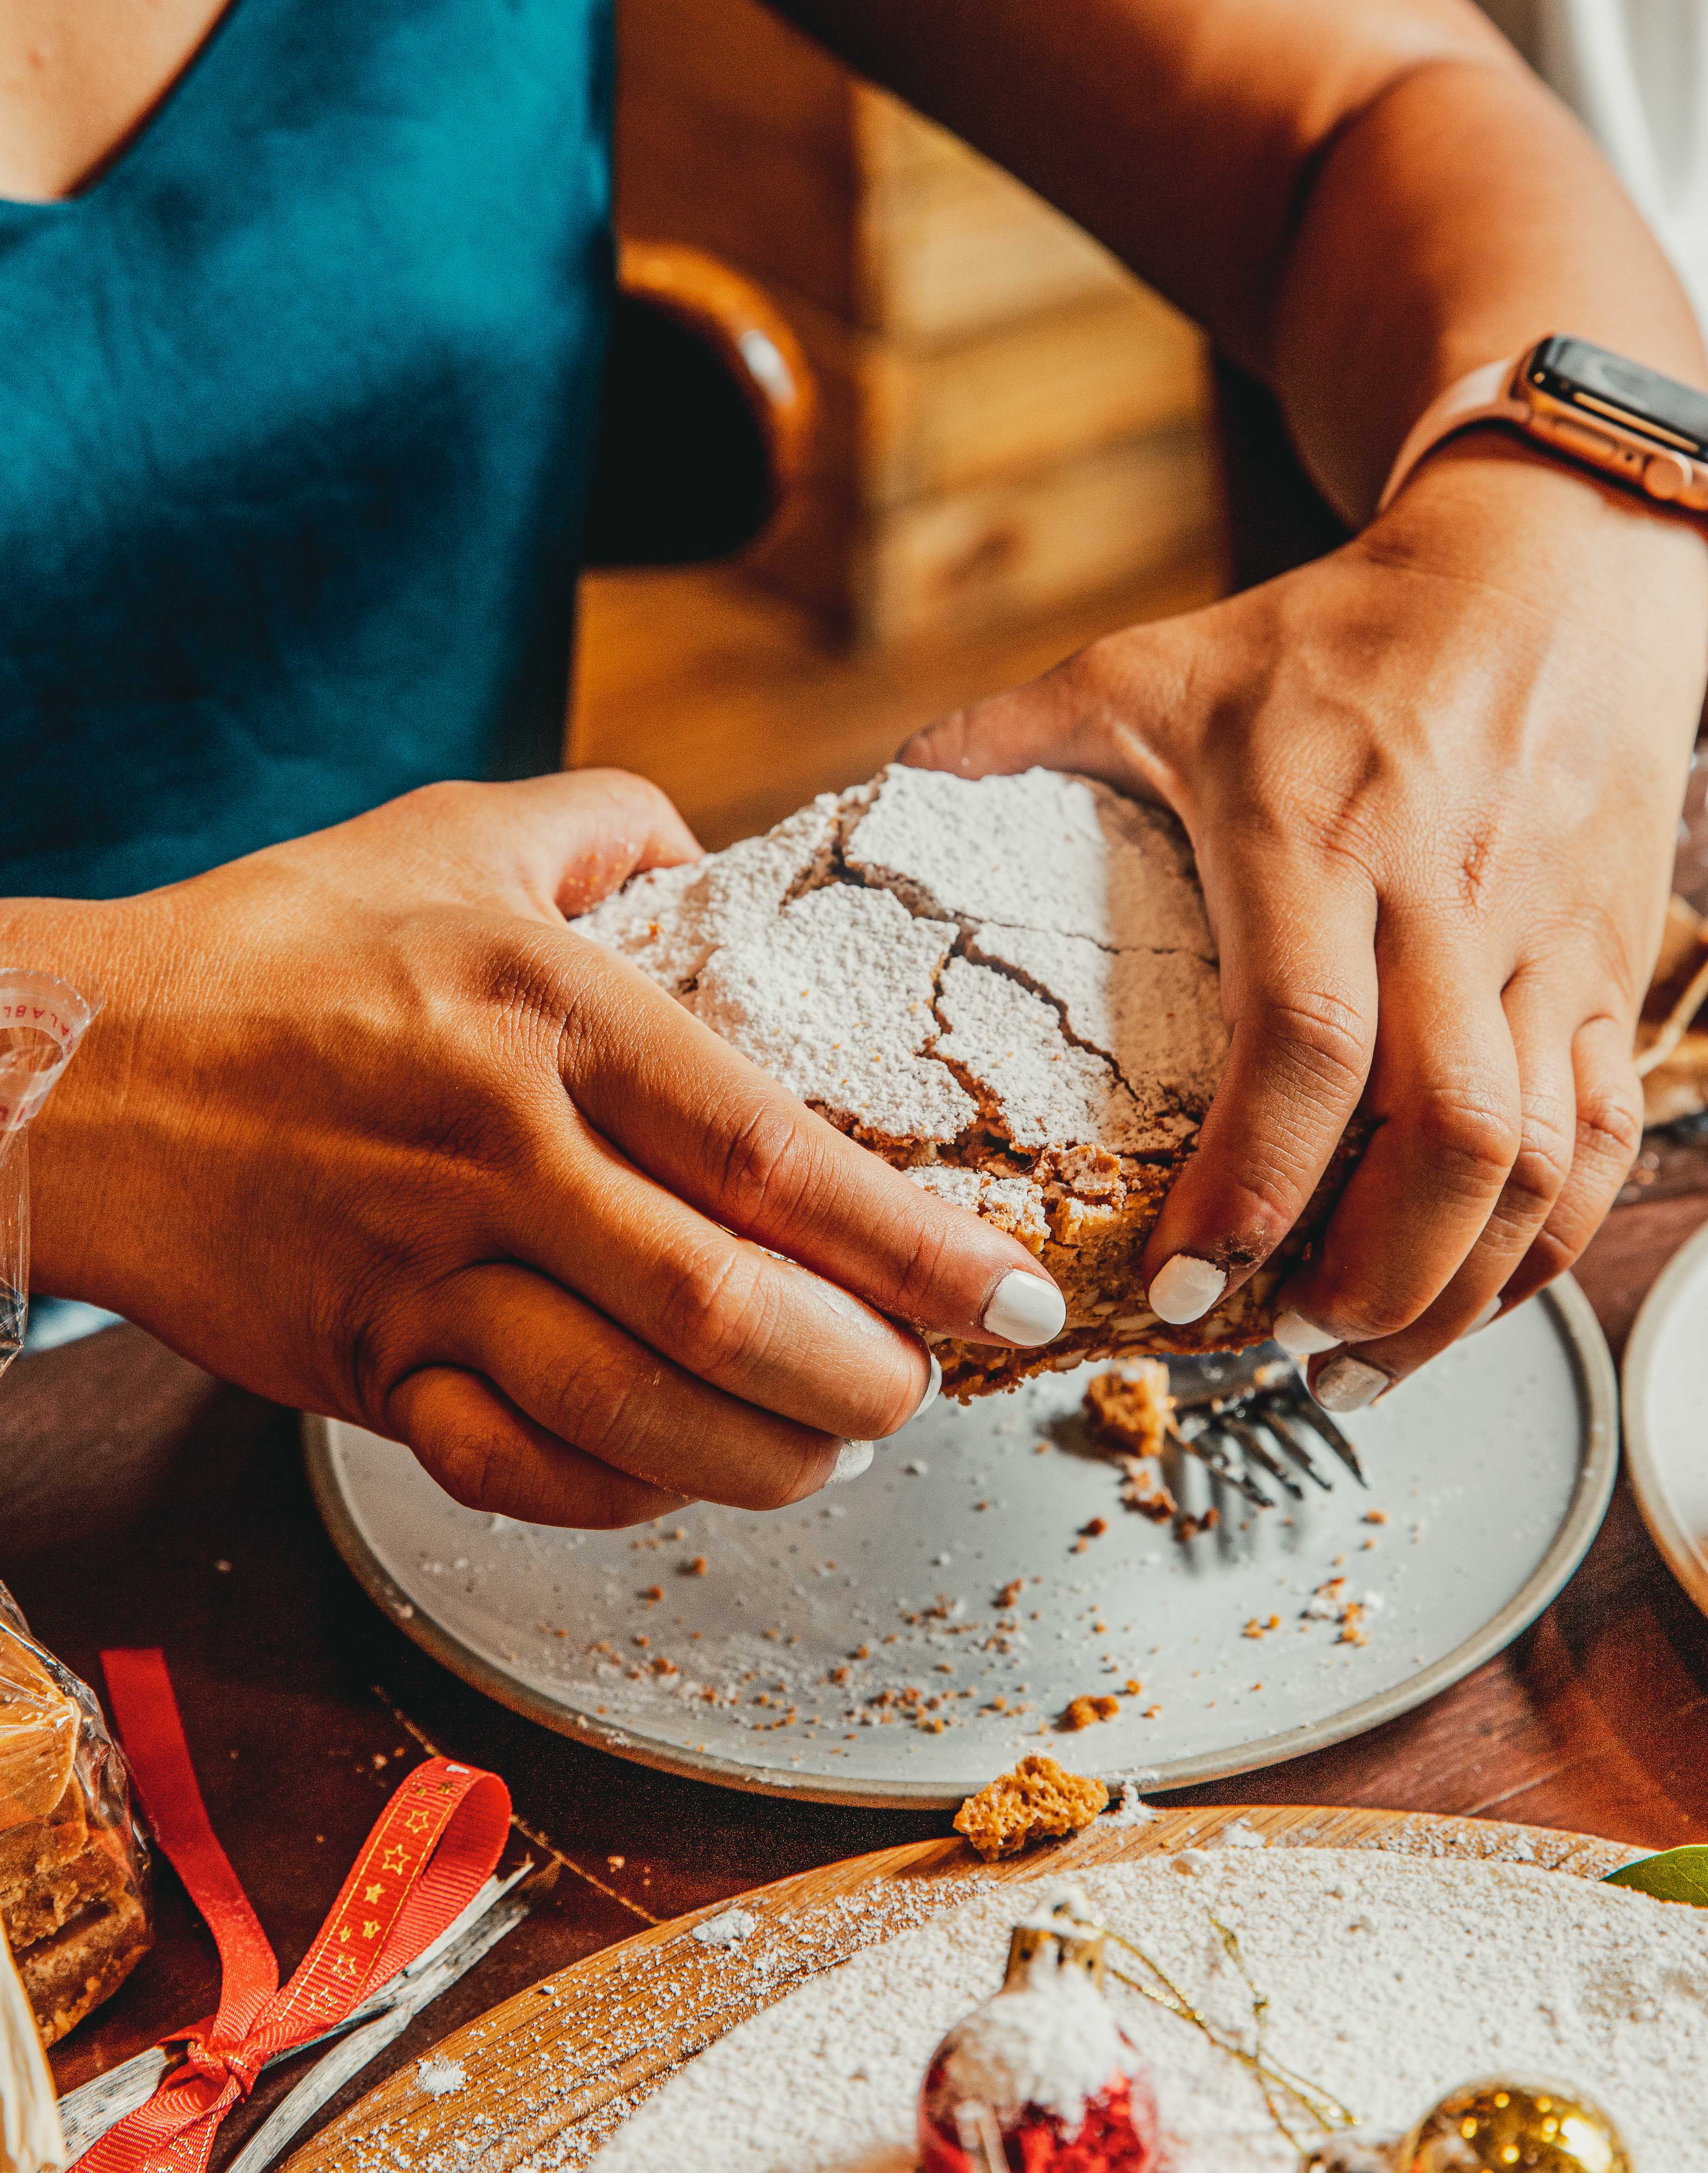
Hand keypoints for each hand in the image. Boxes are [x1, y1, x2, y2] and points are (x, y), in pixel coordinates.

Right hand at [14, 774, 1062, 1523]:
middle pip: (717, 1303)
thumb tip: (700, 838)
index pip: (769, 1151)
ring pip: (624, 1407)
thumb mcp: (446, 835)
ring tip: (831, 1449)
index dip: (909, 1240)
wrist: (75, 1066)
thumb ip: (596, 822)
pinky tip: (678, 1479)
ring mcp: (420, 1269)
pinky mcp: (357, 1362)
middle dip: (857, 1372)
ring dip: (756, 1454)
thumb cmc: (273, 945)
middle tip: (929, 1388)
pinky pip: (508, 1467)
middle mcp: (495, 1148)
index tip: (1006, 1287)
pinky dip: (614, 1494)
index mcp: (546, 1012)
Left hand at [905, 444, 1707, 1404]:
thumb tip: (899, 781)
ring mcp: (1547, 935)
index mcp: (1317, 831)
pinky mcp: (1613, 960)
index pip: (1304, 1043)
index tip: (1187, 1286)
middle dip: (1373, 1276)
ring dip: (1463, 1286)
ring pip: (1545, 1155)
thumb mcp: (1169, 658)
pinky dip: (1553, 1236)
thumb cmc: (1344, 628)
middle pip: (1448, 1131)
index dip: (1251, 1188)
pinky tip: (1476, 1293)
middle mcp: (1446, 895)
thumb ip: (1031, 725)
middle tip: (1284, 1349)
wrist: (1556, 569)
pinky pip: (1612, 1127)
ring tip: (1365, 1356)